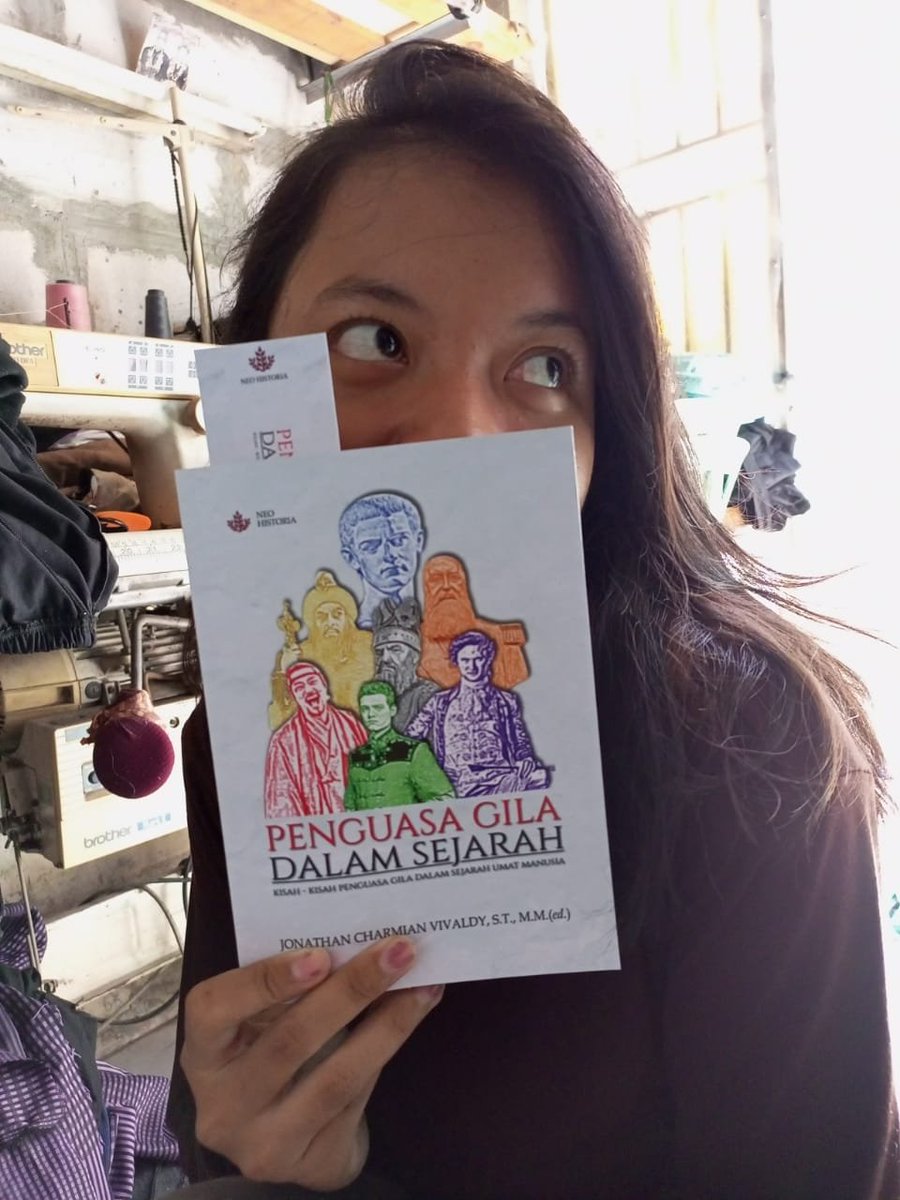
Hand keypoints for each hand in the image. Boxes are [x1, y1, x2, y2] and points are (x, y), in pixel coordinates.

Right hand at [181, 937, 441, 1189]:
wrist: (289, 1137)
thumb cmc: (273, 1055)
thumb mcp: (262, 1023)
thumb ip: (290, 988)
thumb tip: (356, 938)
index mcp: (205, 1055)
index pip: (214, 1012)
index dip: (264, 981)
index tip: (319, 955)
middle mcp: (225, 1106)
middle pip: (290, 1042)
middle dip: (351, 990)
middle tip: (397, 950)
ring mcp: (266, 1143)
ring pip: (335, 1078)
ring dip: (387, 1024)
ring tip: (422, 984)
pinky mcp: (311, 1165)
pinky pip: (357, 1101)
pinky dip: (390, 1051)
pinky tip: (416, 1015)